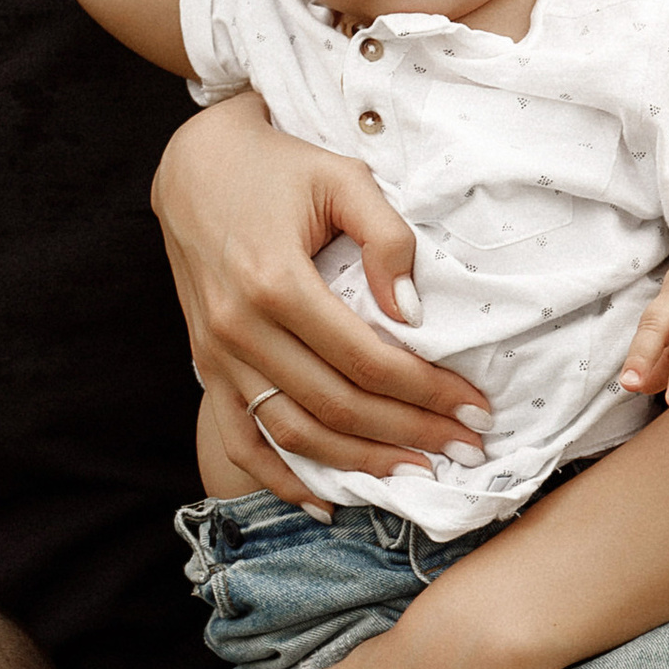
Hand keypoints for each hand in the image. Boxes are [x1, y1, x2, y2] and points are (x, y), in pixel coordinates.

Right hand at [151, 95, 491, 505]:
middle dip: (410, 434)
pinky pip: (239, 438)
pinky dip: (280, 478)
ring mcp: (216, 354)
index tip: (475, 408)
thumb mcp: (342, 177)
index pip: (367, 359)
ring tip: (415, 473)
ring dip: (360, 463)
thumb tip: (412, 314)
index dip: (427, 392)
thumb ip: (386, 236)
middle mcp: (240, 328)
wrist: (194, 165)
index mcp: (275, 281)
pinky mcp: (206, 365)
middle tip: (465, 448)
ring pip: (295, 433)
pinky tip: (325, 503)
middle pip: (338, 405)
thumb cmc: (278, 167)